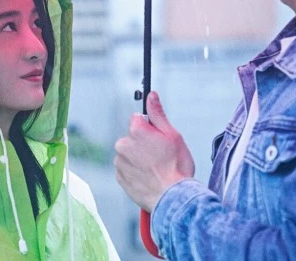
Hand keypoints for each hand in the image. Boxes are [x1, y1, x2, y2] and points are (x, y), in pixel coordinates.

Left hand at [114, 91, 194, 211]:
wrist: (173, 199)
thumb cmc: (176, 166)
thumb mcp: (173, 135)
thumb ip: (158, 114)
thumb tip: (151, 95)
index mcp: (136, 130)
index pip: (138, 119)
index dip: (151, 128)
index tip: (159, 138)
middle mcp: (123, 144)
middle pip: (132, 137)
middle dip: (143, 143)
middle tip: (160, 156)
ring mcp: (120, 162)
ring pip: (129, 154)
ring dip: (139, 158)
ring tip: (156, 170)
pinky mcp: (119, 178)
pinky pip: (127, 169)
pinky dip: (135, 172)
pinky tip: (149, 178)